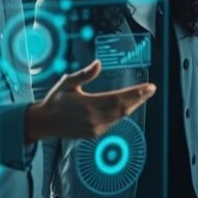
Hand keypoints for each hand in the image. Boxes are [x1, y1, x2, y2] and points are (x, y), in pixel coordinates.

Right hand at [25, 60, 155, 141]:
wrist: (45, 122)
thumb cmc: (56, 100)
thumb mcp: (66, 83)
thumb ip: (84, 74)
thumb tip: (98, 63)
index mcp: (87, 105)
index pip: (117, 99)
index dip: (135, 93)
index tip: (149, 87)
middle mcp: (93, 119)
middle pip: (123, 108)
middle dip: (139, 98)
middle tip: (151, 89)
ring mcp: (95, 128)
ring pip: (120, 116)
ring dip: (133, 106)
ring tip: (143, 95)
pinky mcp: (94, 133)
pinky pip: (113, 122)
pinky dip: (123, 113)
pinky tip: (128, 105)